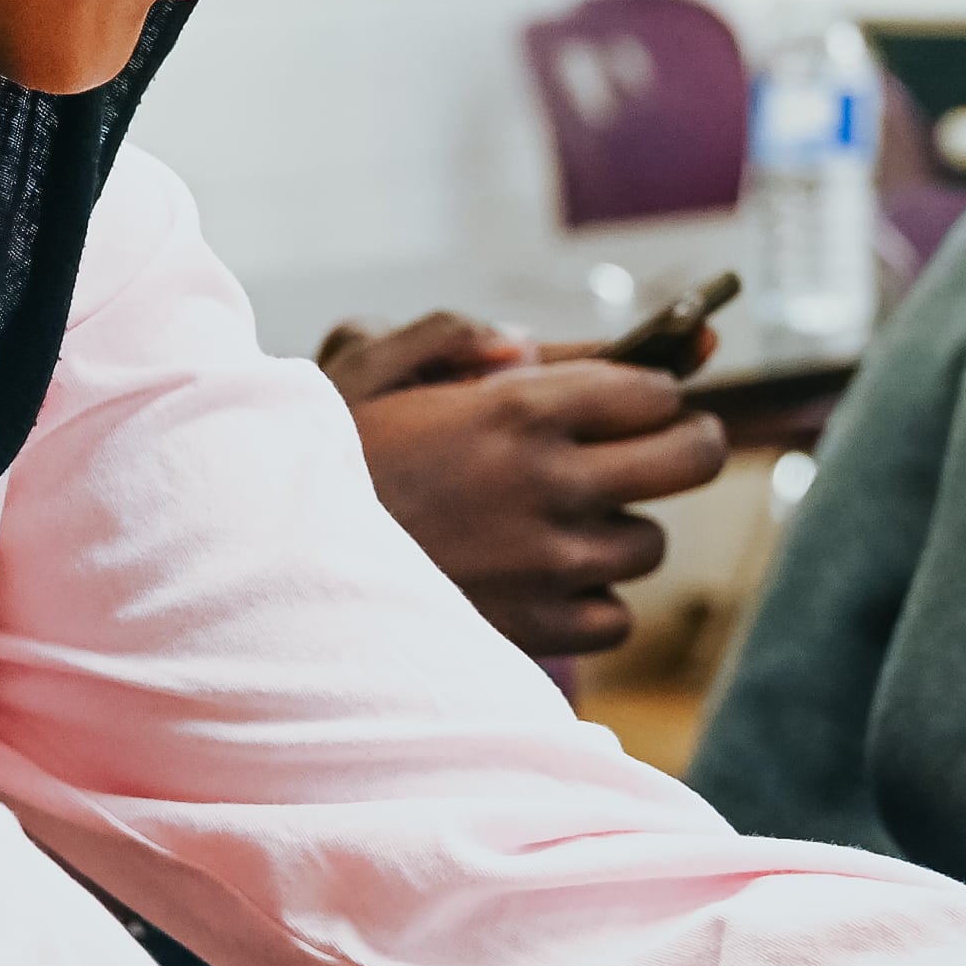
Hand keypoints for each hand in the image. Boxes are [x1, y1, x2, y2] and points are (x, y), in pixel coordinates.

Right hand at [319, 314, 729, 656]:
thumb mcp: (368, 365)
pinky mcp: (536, 630)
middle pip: (693, 457)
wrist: (271, 569)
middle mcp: (549, 483)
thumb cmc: (320, 460)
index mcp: (517, 407)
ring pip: (649, 542)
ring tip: (563, 520)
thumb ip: (455, 335)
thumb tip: (532, 347)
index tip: (642, 395)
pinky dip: (591, 600)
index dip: (658, 385)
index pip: (655, 388)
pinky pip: (615, 616)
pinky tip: (543, 578)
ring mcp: (548, 562)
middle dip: (688, 443)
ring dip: (620, 528)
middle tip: (666, 446)